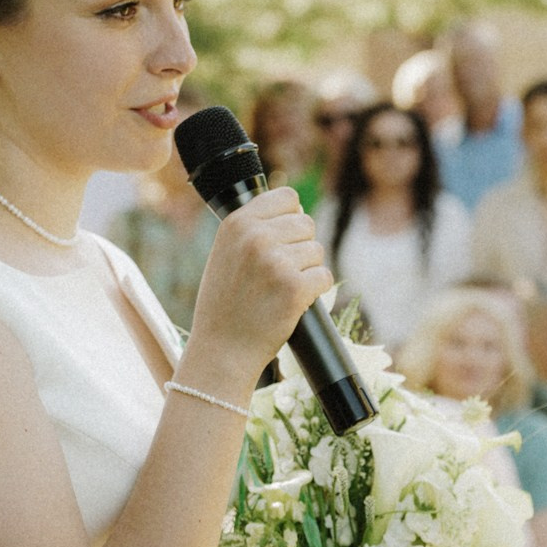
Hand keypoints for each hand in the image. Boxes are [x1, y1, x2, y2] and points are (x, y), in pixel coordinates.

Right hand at [186, 188, 332, 388]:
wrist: (222, 350)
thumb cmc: (225, 304)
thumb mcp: (225, 254)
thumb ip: (253, 229)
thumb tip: (296, 210)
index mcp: (237, 223)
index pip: (287, 196)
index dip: (292, 216)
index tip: (286, 236)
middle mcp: (256, 237)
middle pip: (306, 224)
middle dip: (301, 247)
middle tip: (283, 272)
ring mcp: (276, 262)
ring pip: (317, 251)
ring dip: (307, 270)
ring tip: (282, 289)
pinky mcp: (295, 288)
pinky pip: (324, 276)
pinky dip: (316, 290)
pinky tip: (296, 301)